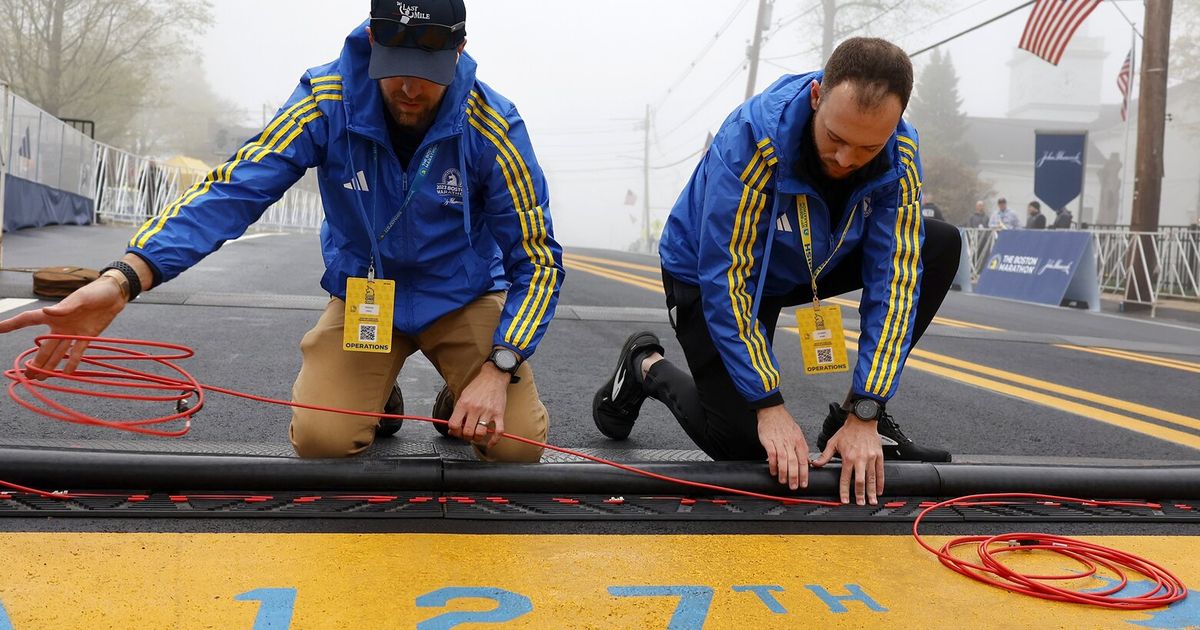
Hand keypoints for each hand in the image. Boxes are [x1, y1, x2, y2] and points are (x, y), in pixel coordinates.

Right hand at [0, 275, 127, 379]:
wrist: (115, 295)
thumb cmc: (95, 292)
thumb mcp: (80, 298)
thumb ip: (66, 307)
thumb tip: (47, 311)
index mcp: (53, 314)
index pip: (28, 319)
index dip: (11, 325)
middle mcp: (60, 325)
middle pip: (44, 346)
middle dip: (36, 361)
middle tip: (28, 374)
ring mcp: (73, 332)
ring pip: (58, 352)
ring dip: (50, 365)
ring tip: (41, 378)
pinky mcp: (87, 336)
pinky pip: (77, 352)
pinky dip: (72, 362)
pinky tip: (66, 373)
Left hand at [447, 361, 509, 448]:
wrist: (494, 377)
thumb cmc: (478, 386)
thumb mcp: (463, 396)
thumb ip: (458, 412)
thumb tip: (452, 428)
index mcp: (464, 404)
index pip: (454, 425)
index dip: (454, 432)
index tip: (456, 432)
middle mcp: (475, 408)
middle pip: (467, 432)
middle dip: (466, 437)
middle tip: (467, 435)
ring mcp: (488, 411)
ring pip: (480, 433)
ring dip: (477, 439)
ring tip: (477, 436)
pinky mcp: (499, 413)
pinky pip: (498, 431)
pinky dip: (494, 440)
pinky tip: (490, 443)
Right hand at [756, 405, 809, 490]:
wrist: (772, 411)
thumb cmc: (784, 422)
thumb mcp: (797, 433)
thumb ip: (801, 447)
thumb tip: (806, 461)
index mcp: (799, 441)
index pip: (804, 460)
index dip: (804, 473)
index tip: (804, 483)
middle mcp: (790, 442)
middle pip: (794, 462)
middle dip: (794, 477)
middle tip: (793, 486)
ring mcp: (779, 441)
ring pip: (783, 460)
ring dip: (784, 472)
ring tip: (783, 481)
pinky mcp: (768, 441)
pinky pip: (771, 455)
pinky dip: (773, 464)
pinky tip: (773, 471)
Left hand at [811, 413, 884, 504]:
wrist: (862, 420)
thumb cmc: (848, 431)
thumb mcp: (833, 443)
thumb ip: (824, 456)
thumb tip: (816, 464)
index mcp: (848, 457)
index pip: (845, 478)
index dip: (844, 491)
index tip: (844, 500)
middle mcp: (860, 459)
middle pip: (860, 481)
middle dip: (860, 495)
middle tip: (859, 504)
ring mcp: (871, 458)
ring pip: (872, 478)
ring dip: (871, 491)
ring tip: (871, 501)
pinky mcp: (879, 456)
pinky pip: (880, 472)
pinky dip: (881, 482)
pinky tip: (879, 490)